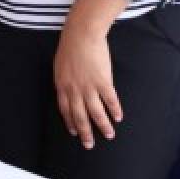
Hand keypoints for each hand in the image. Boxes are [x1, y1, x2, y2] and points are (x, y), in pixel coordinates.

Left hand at [53, 24, 121, 149]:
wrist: (81, 34)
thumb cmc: (70, 46)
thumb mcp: (61, 65)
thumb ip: (65, 80)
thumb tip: (68, 90)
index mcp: (62, 85)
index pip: (65, 110)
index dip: (70, 122)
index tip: (74, 132)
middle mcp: (74, 90)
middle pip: (80, 116)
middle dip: (85, 132)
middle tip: (89, 144)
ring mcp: (89, 87)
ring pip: (96, 112)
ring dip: (103, 125)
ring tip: (109, 135)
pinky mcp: (103, 81)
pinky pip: (110, 100)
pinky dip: (114, 110)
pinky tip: (118, 117)